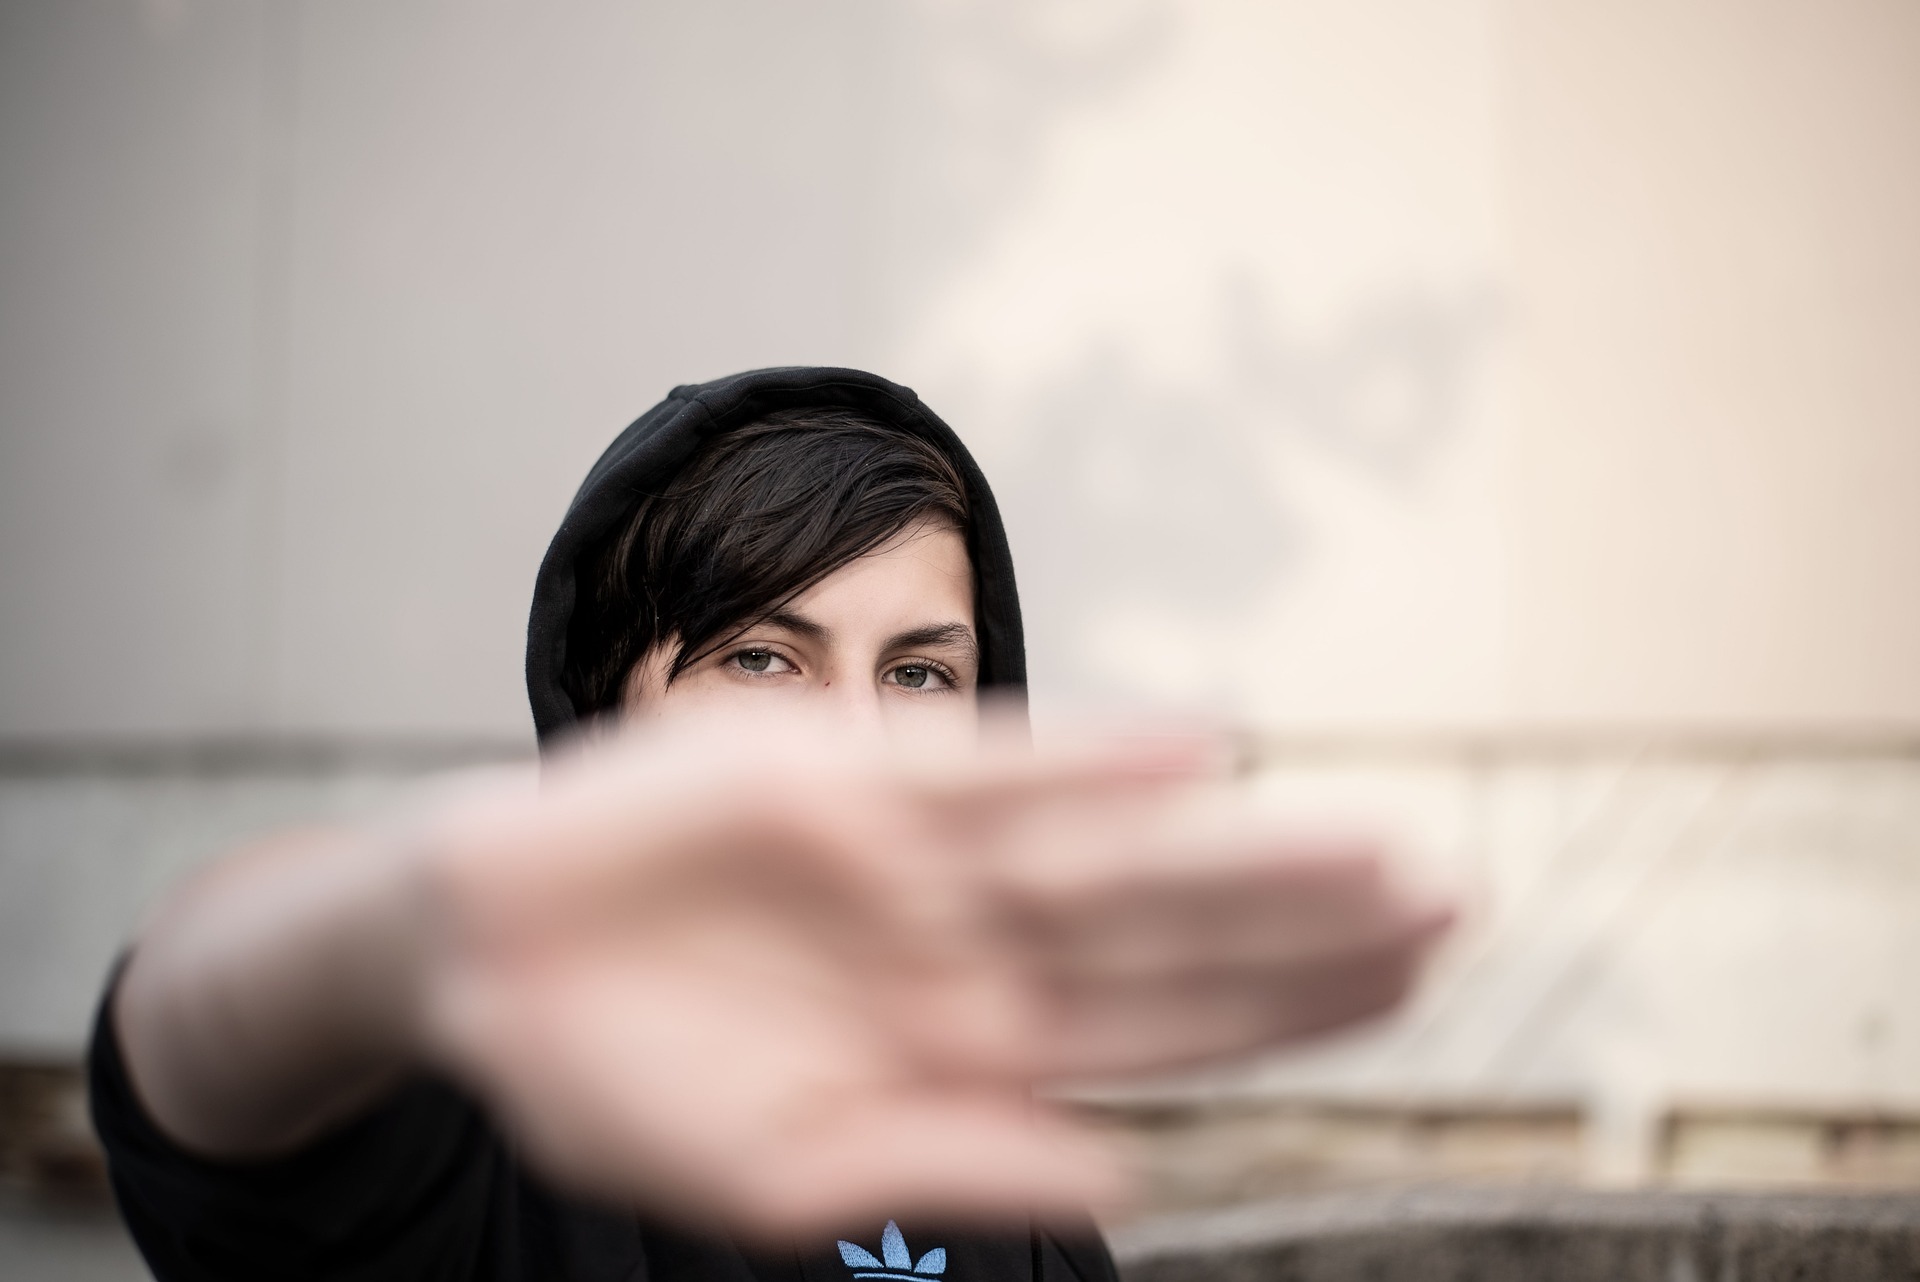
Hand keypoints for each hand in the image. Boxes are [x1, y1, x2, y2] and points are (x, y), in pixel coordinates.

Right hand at [407, 712, 1451, 1234]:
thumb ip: (956, 1162)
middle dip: (1312, 929)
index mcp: (964, 1041)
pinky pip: (989, 763)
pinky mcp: (842, 772)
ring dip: (1243, 850)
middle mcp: (965, 937)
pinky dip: (1090, 759)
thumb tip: (1129, 1188)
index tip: (1419, 994)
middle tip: (1459, 904)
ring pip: (1113, 847)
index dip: (1294, 1016)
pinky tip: (1199, 755)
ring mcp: (913, 850)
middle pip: (1172, 934)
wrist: (476, 961)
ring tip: (1384, 849)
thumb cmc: (615, 1081)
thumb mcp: (781, 1175)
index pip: (1168, 1029)